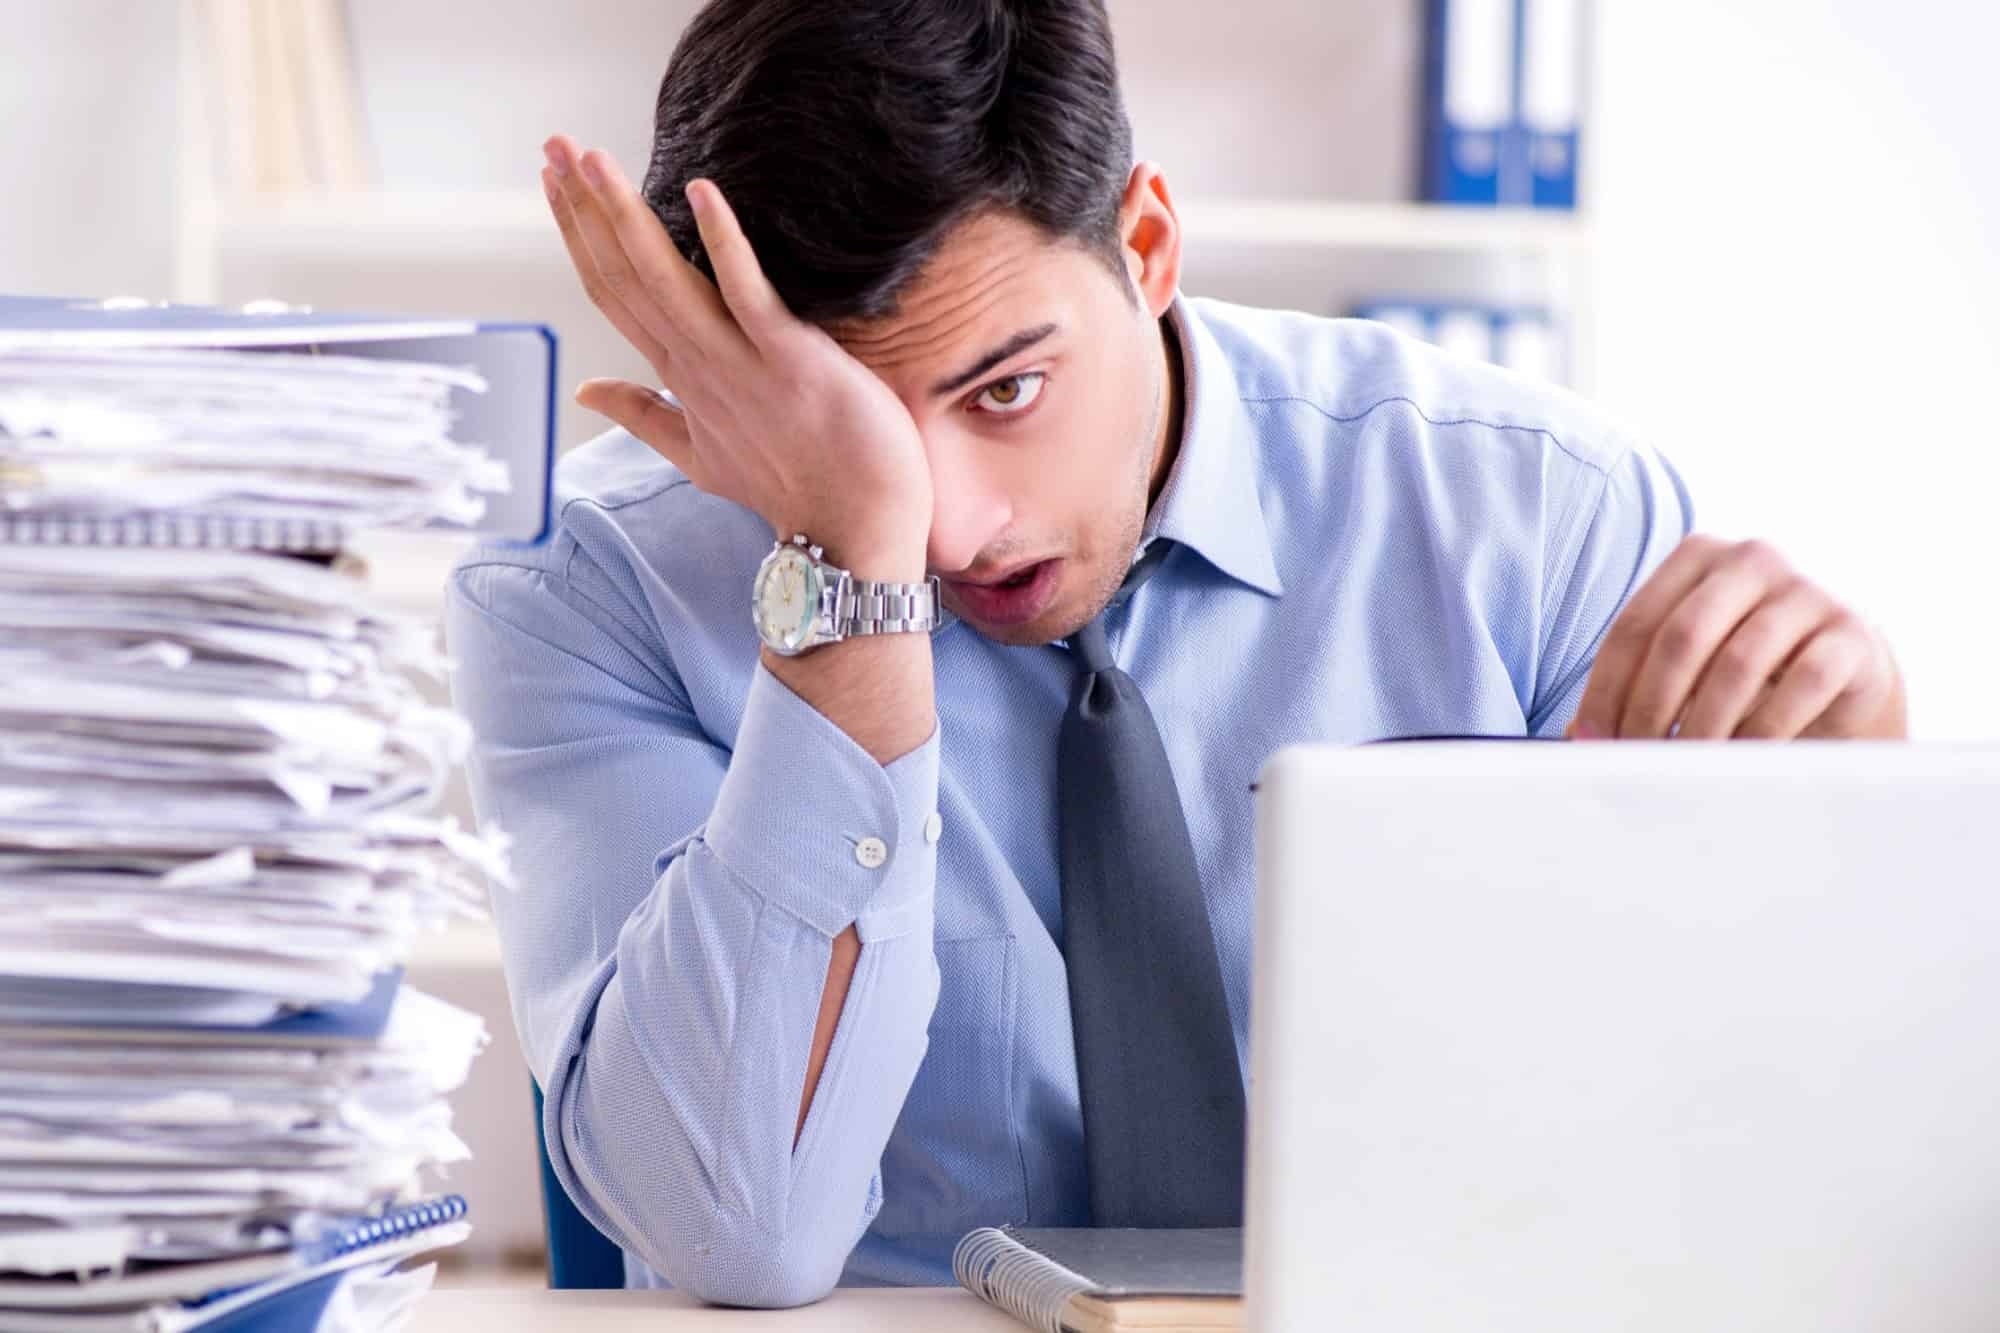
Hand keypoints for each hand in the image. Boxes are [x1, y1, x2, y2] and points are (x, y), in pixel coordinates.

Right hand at [540, 135, 932, 570]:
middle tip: (552, 146)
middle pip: (627, 276)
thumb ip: (642, 414)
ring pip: (666, 280)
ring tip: (592, 159)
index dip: (580, 237)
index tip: (554, 182)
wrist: (852, 533)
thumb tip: (585, 392)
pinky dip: (723, 243)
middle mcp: (698, 365)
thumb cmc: (790, 487)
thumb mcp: (701, 454)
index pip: (614, 294)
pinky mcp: (790, 360)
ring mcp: (739, 363)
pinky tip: (701, 190)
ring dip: (626, 216)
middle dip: (586, 209)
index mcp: (679, 377)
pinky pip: (749, 294)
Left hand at [1569, 535, 1906, 739]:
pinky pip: (1800, 684)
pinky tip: (1742, 758)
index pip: (1636, 625)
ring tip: (1686, 766)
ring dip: (1703, 725)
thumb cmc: (1742, 666)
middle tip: (1637, 758)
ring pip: (1738, 664)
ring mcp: (1806, 592)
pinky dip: (1763, 730)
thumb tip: (1577, 736)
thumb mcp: (1687, 663)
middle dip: (1649, 707)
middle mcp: (1752, 560)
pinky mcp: (1849, 634)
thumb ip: (1633, 685)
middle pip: (1682, 638)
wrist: (1842, 669)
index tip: (1592, 740)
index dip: (1606, 688)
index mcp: (1697, 555)